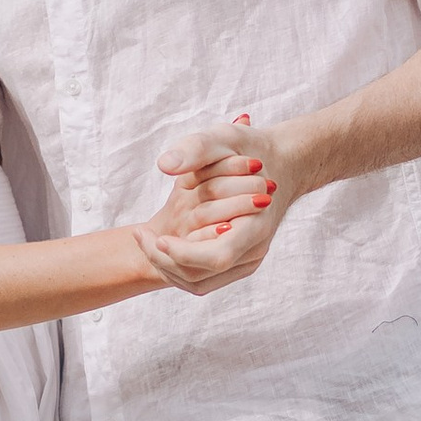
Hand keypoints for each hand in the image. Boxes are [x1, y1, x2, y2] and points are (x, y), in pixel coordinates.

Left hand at [137, 119, 290, 296]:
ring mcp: (246, 261)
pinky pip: (201, 278)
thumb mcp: (224, 138)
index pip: (217, 255)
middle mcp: (253, 250)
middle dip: (164, 259)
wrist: (280, 163)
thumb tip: (165, 165)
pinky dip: (175, 267)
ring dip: (166, 266)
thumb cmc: (251, 149)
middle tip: (140, 234)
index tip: (157, 237)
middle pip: (201, 274)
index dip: (183, 253)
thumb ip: (195, 149)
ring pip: (198, 282)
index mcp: (255, 225)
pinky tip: (159, 245)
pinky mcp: (236, 264)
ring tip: (145, 239)